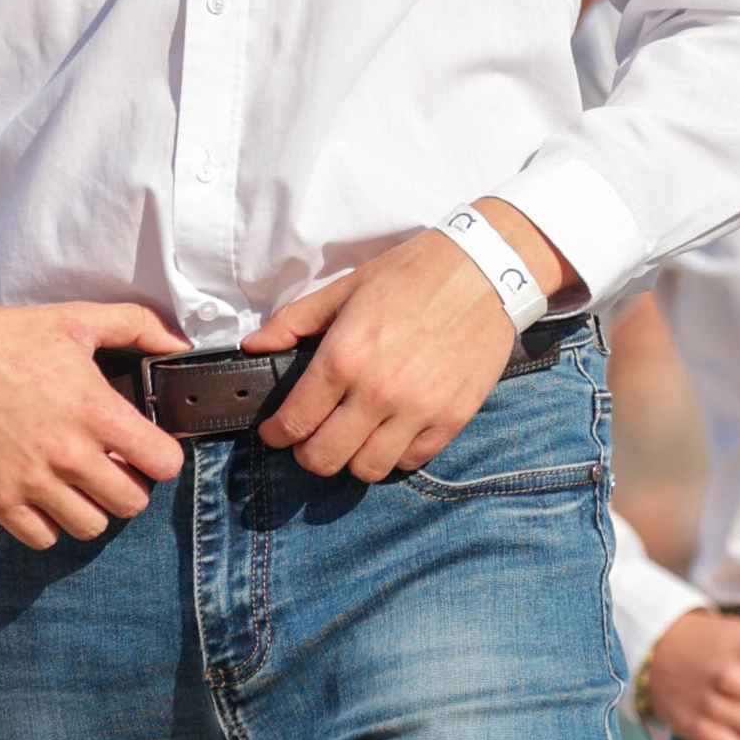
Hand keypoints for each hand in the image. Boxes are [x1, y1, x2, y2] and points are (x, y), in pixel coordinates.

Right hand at [0, 275, 188, 549]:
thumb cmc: (10, 336)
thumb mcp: (80, 319)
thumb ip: (139, 328)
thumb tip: (178, 346)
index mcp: (96, 411)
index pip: (163, 463)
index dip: (164, 458)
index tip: (150, 449)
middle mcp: (69, 453)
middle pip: (132, 504)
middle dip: (132, 486)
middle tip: (115, 467)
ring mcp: (32, 481)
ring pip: (91, 527)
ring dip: (93, 507)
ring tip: (81, 483)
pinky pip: (42, 538)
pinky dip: (49, 523)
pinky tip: (46, 494)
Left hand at [246, 199, 580, 481]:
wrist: (485, 269)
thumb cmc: (414, 273)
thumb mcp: (347, 287)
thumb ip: (295, 321)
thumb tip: (254, 346)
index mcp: (344, 356)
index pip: (293, 423)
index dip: (276, 433)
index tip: (276, 431)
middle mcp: (378, 392)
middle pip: (323, 459)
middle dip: (307, 453)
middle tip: (310, 437)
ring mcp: (418, 410)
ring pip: (367, 470)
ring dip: (352, 458)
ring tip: (352, 437)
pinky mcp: (452, 418)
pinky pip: (412, 461)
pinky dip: (395, 454)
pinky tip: (391, 431)